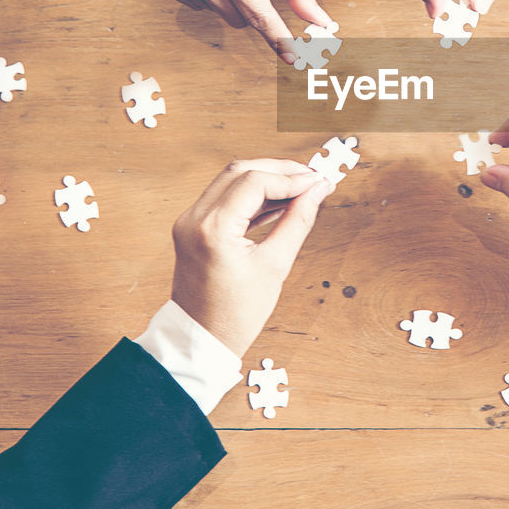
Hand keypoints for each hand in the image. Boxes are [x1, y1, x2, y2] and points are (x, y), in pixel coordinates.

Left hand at [170, 160, 333, 356]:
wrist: (202, 338)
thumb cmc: (235, 314)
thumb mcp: (275, 266)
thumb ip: (298, 221)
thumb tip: (317, 192)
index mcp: (212, 229)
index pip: (255, 182)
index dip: (291, 178)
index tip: (317, 183)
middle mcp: (194, 218)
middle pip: (240, 171)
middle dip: (279, 171)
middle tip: (312, 179)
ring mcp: (190, 221)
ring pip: (232, 180)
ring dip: (267, 179)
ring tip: (300, 189)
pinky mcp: (194, 227)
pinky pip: (225, 197)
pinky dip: (252, 195)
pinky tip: (279, 202)